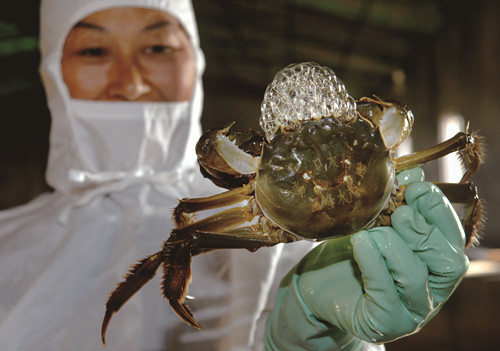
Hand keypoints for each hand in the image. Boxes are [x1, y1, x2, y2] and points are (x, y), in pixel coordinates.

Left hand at [265, 168, 468, 350]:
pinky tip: (360, 242)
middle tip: (400, 213)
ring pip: (416, 278)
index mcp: (434, 263)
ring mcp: (410, 311)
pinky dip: (373, 263)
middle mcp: (431, 290)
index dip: (439, 210)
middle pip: (449, 262)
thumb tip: (413, 173)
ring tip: (371, 232)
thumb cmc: (349, 252)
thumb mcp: (372, 223)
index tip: (416, 187)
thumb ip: (395, 203)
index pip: (454, 238)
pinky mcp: (384, 323)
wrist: (315, 284)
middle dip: (425, 232)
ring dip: (395, 248)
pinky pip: (385, 293)